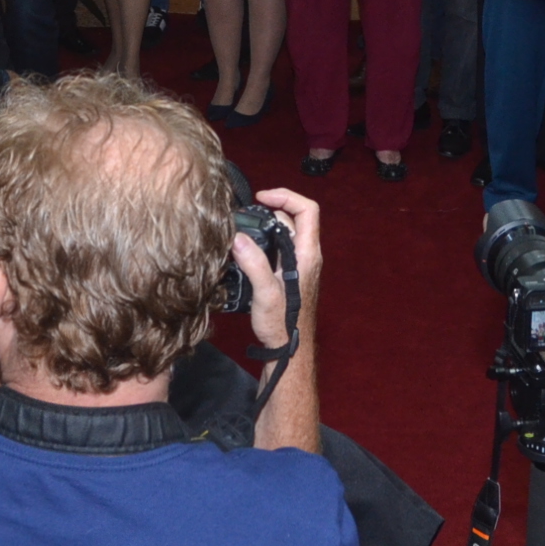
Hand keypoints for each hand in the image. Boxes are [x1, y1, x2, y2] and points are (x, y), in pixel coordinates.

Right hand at [233, 187, 322, 354]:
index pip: (307, 210)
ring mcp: (299, 265)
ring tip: (240, 230)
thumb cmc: (283, 323)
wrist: (289, 349)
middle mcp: (306, 255)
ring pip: (284, 234)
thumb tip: (237, 237)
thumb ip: (254, 263)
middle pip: (293, 219)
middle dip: (270, 210)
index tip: (262, 197)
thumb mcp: (266, 292)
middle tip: (245, 214)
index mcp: (307, 254)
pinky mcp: (289, 274)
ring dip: (264, 227)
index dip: (286, 197)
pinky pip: (278, 248)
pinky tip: (244, 250)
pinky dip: (263, 242)